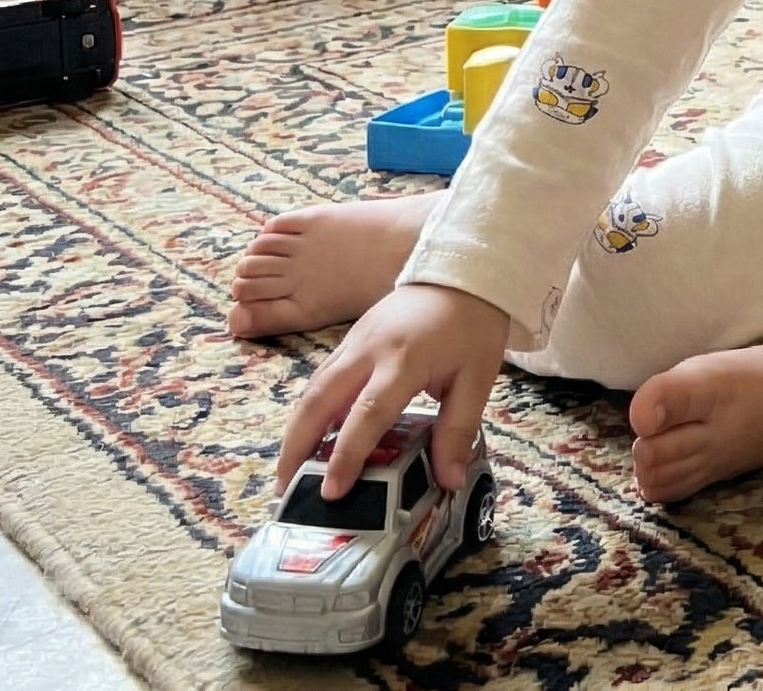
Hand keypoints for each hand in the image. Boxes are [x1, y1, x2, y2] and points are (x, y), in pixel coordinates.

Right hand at [274, 282, 509, 498]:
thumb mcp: (477, 378)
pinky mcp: (352, 337)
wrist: (463, 272)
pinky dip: (310, 408)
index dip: (347, 455)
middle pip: (319, 400)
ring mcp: (355, 340)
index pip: (367, 414)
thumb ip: (458, 430)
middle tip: (284, 489)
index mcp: (404, 361)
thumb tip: (448, 481)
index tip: (332, 492)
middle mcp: (370, 350)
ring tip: (288, 470)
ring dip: (296, 429)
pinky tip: (311, 434)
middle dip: (296, 446)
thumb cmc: (472, 326)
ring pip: (313, 388)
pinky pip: (323, 376)